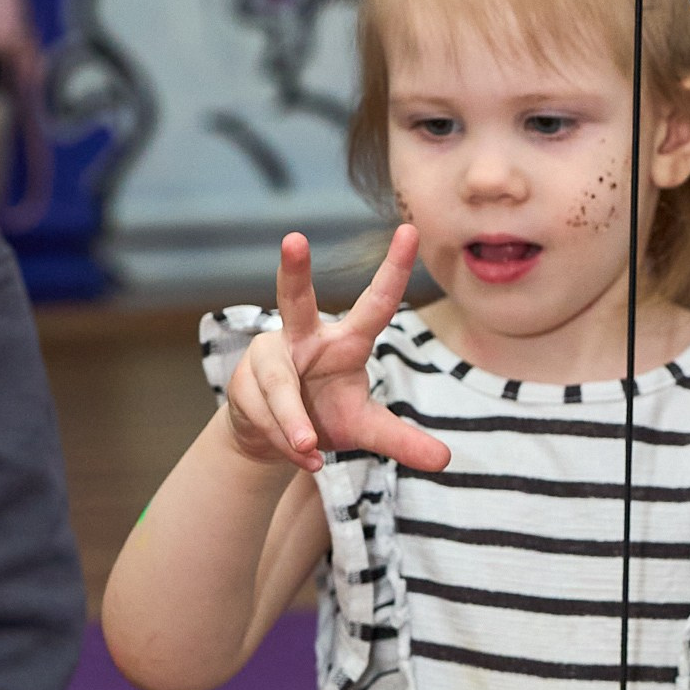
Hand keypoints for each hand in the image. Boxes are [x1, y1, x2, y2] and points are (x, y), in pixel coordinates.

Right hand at [224, 229, 451, 477]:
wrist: (271, 439)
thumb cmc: (325, 417)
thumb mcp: (366, 430)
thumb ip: (402, 440)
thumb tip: (447, 460)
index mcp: (346, 341)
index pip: (376, 302)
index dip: (394, 268)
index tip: (410, 229)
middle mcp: (304, 337)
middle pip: (295, 299)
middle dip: (294, 271)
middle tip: (294, 239)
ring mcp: (269, 356)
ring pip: (279, 385)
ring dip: (294, 422)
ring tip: (308, 449)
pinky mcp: (242, 380)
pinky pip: (264, 411)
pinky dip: (284, 440)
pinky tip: (302, 456)